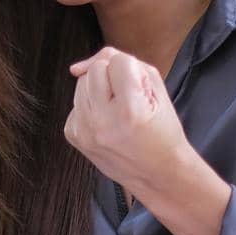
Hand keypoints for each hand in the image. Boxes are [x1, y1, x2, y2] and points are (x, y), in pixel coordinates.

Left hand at [64, 46, 188, 204]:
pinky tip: (106, 121)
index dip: (131, 69)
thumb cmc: (162, 132)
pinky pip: (75, 103)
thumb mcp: (157, 90)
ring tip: (117, 110)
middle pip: (95, 70)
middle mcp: (102, 121)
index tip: (139, 88)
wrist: (157, 174)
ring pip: (81, 83)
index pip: (117, 61)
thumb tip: (79, 66)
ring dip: (98, 90)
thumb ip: (127, 63)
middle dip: (112, 77)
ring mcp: (84, 130)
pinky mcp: (73, 135)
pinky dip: (90, 106)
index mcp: (130, 110)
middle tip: (128, 97)